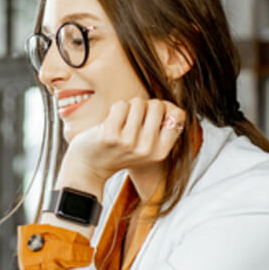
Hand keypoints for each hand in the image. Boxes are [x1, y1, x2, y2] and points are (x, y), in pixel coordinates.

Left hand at [63, 98, 185, 184]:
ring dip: (129, 107)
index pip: (178, 115)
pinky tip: (110, 123)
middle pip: (157, 105)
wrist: (90, 166)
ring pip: (138, 103)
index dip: (165, 109)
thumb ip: (162, 128)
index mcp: (160, 152)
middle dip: (145, 106)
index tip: (151, 117)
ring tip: (121, 122)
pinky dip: (115, 109)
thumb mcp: (148, 147)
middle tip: (133, 120)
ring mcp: (128, 143)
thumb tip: (169, 106)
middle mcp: (147, 149)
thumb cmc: (120, 150)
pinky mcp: (111, 135)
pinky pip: (121, 105)